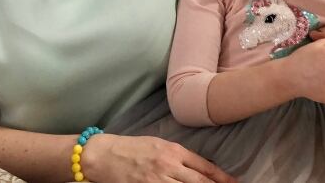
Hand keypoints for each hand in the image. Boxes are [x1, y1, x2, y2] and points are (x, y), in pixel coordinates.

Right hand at [81, 134, 237, 182]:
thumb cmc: (131, 148)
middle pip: (200, 182)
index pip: (204, 167)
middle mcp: (168, 166)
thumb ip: (178, 156)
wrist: (103, 155)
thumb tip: (198, 168)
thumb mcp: (158, 144)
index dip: (222, 178)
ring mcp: (157, 180)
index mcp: (173, 151)